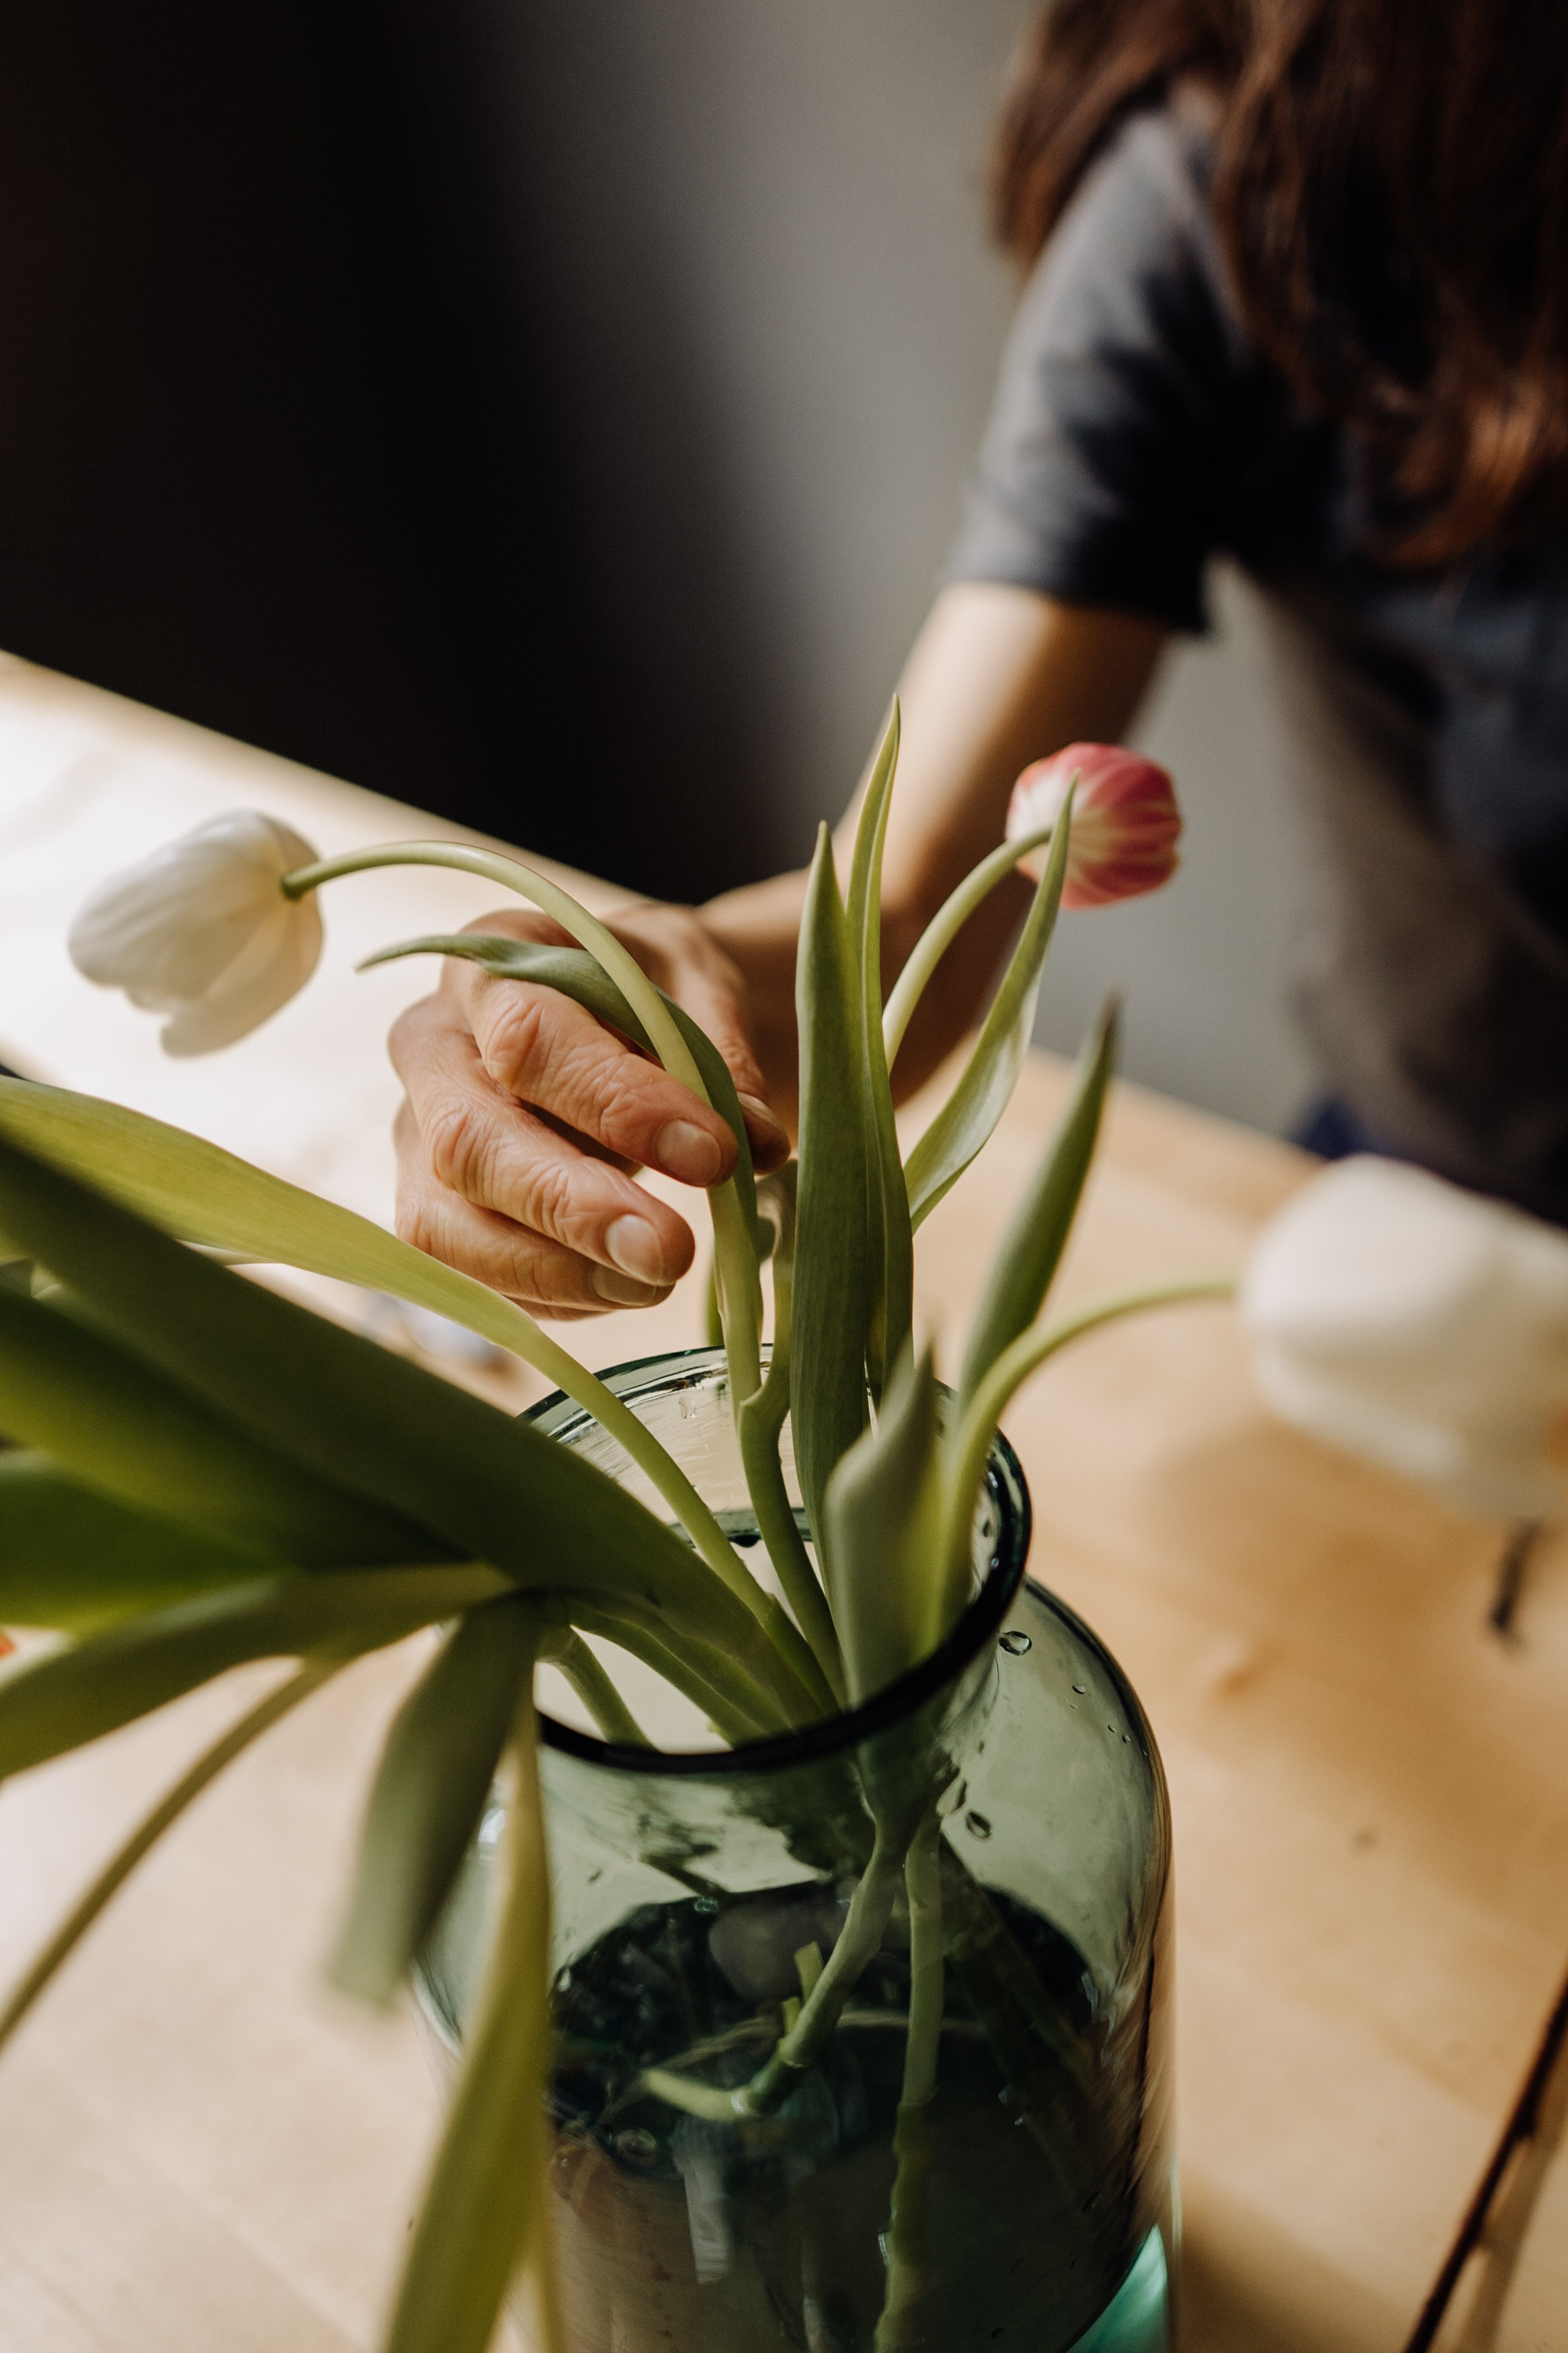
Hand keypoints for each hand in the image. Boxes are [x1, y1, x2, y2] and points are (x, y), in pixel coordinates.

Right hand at [389, 902, 789, 1318]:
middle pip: (468, 1141)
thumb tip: (759, 1143)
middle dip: (572, 1207)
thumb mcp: (695, 982)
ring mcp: (413, 1133)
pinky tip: (622, 1286)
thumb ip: (721, 1053)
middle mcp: (430, 1045)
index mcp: (490, 961)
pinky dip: (547, 1294)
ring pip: (442, 1223)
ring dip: (554, 1269)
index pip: (530, 1038)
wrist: (606, 1010)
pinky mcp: (425, 1204)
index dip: (617, 1104)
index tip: (713, 1155)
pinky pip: (463, 1272)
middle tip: (671, 1253)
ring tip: (656, 1282)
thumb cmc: (642, 988)